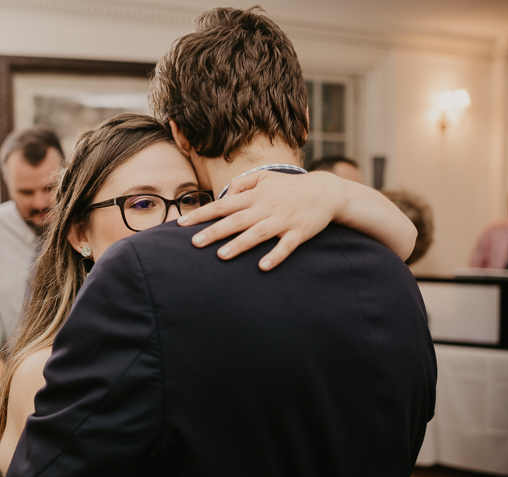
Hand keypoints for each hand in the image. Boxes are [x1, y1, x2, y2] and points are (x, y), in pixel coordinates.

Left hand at [177, 171, 341, 269]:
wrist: (325, 191)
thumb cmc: (289, 187)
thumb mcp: (265, 178)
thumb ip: (242, 185)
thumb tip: (224, 197)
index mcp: (255, 196)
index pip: (223, 205)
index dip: (202, 214)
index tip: (182, 223)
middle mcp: (266, 208)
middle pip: (236, 220)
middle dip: (214, 231)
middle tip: (194, 243)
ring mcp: (283, 220)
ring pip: (258, 233)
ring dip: (240, 244)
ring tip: (222, 255)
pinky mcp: (299, 232)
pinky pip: (286, 246)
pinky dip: (275, 255)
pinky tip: (263, 266)